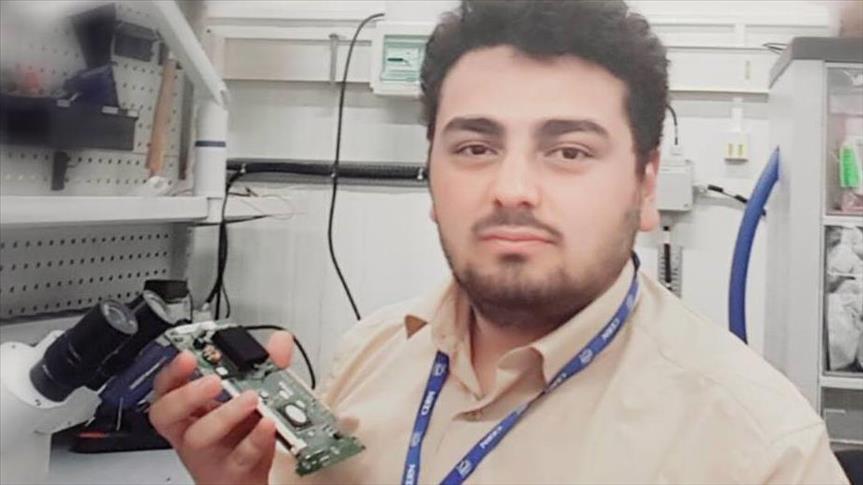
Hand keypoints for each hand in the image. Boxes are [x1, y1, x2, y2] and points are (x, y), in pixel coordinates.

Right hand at [150, 331, 293, 484]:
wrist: (250, 479)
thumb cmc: (242, 437)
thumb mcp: (252, 396)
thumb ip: (266, 366)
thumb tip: (280, 341)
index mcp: (191, 408)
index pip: (166, 387)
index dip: (171, 371)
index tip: (188, 355)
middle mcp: (192, 430)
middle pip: (168, 413)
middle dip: (188, 393)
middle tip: (214, 381)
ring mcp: (209, 453)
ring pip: (200, 437)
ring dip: (225, 414)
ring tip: (250, 398)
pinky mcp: (231, 472)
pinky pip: (240, 457)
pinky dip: (255, 439)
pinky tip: (268, 424)